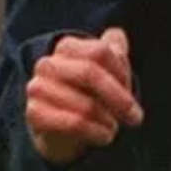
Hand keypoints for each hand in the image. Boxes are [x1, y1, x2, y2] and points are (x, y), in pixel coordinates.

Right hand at [23, 27, 142, 163]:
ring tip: (113, 128)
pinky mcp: (34, 113)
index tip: (133, 93)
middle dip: (119, 99)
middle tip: (135, 118)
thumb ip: (114, 54)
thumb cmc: (91, 96)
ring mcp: (37, 87)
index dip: (122, 74)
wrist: (64, 131)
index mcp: (67, 48)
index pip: (101, 51)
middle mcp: (48, 64)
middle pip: (90, 73)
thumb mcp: (109, 74)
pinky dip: (96, 133)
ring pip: (85, 104)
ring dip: (108, 121)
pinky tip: (103, 136)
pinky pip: (74, 123)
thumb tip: (117, 34)